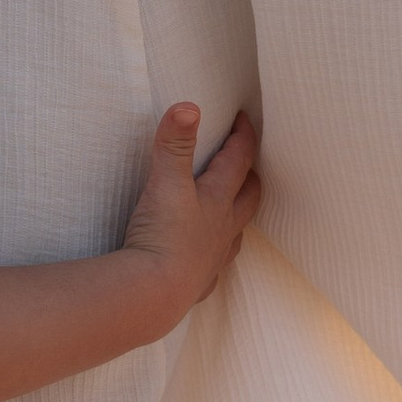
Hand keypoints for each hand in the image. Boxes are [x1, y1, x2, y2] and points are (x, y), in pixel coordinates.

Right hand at [118, 106, 261, 319]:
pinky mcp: (197, 285)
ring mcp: (213, 259)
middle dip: (250, 177)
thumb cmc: (161, 237)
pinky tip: (203, 261)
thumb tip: (188, 106)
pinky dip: (212, 260)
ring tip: (231, 210)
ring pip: (236, 234)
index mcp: (217, 201)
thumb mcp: (165, 183)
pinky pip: (212, 270)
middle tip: (246, 164)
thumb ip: (175, 144)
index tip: (245, 119)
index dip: (243, 137)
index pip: (238, 160)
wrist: (152, 295)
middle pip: (248, 198)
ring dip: (237, 218)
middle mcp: (222, 230)